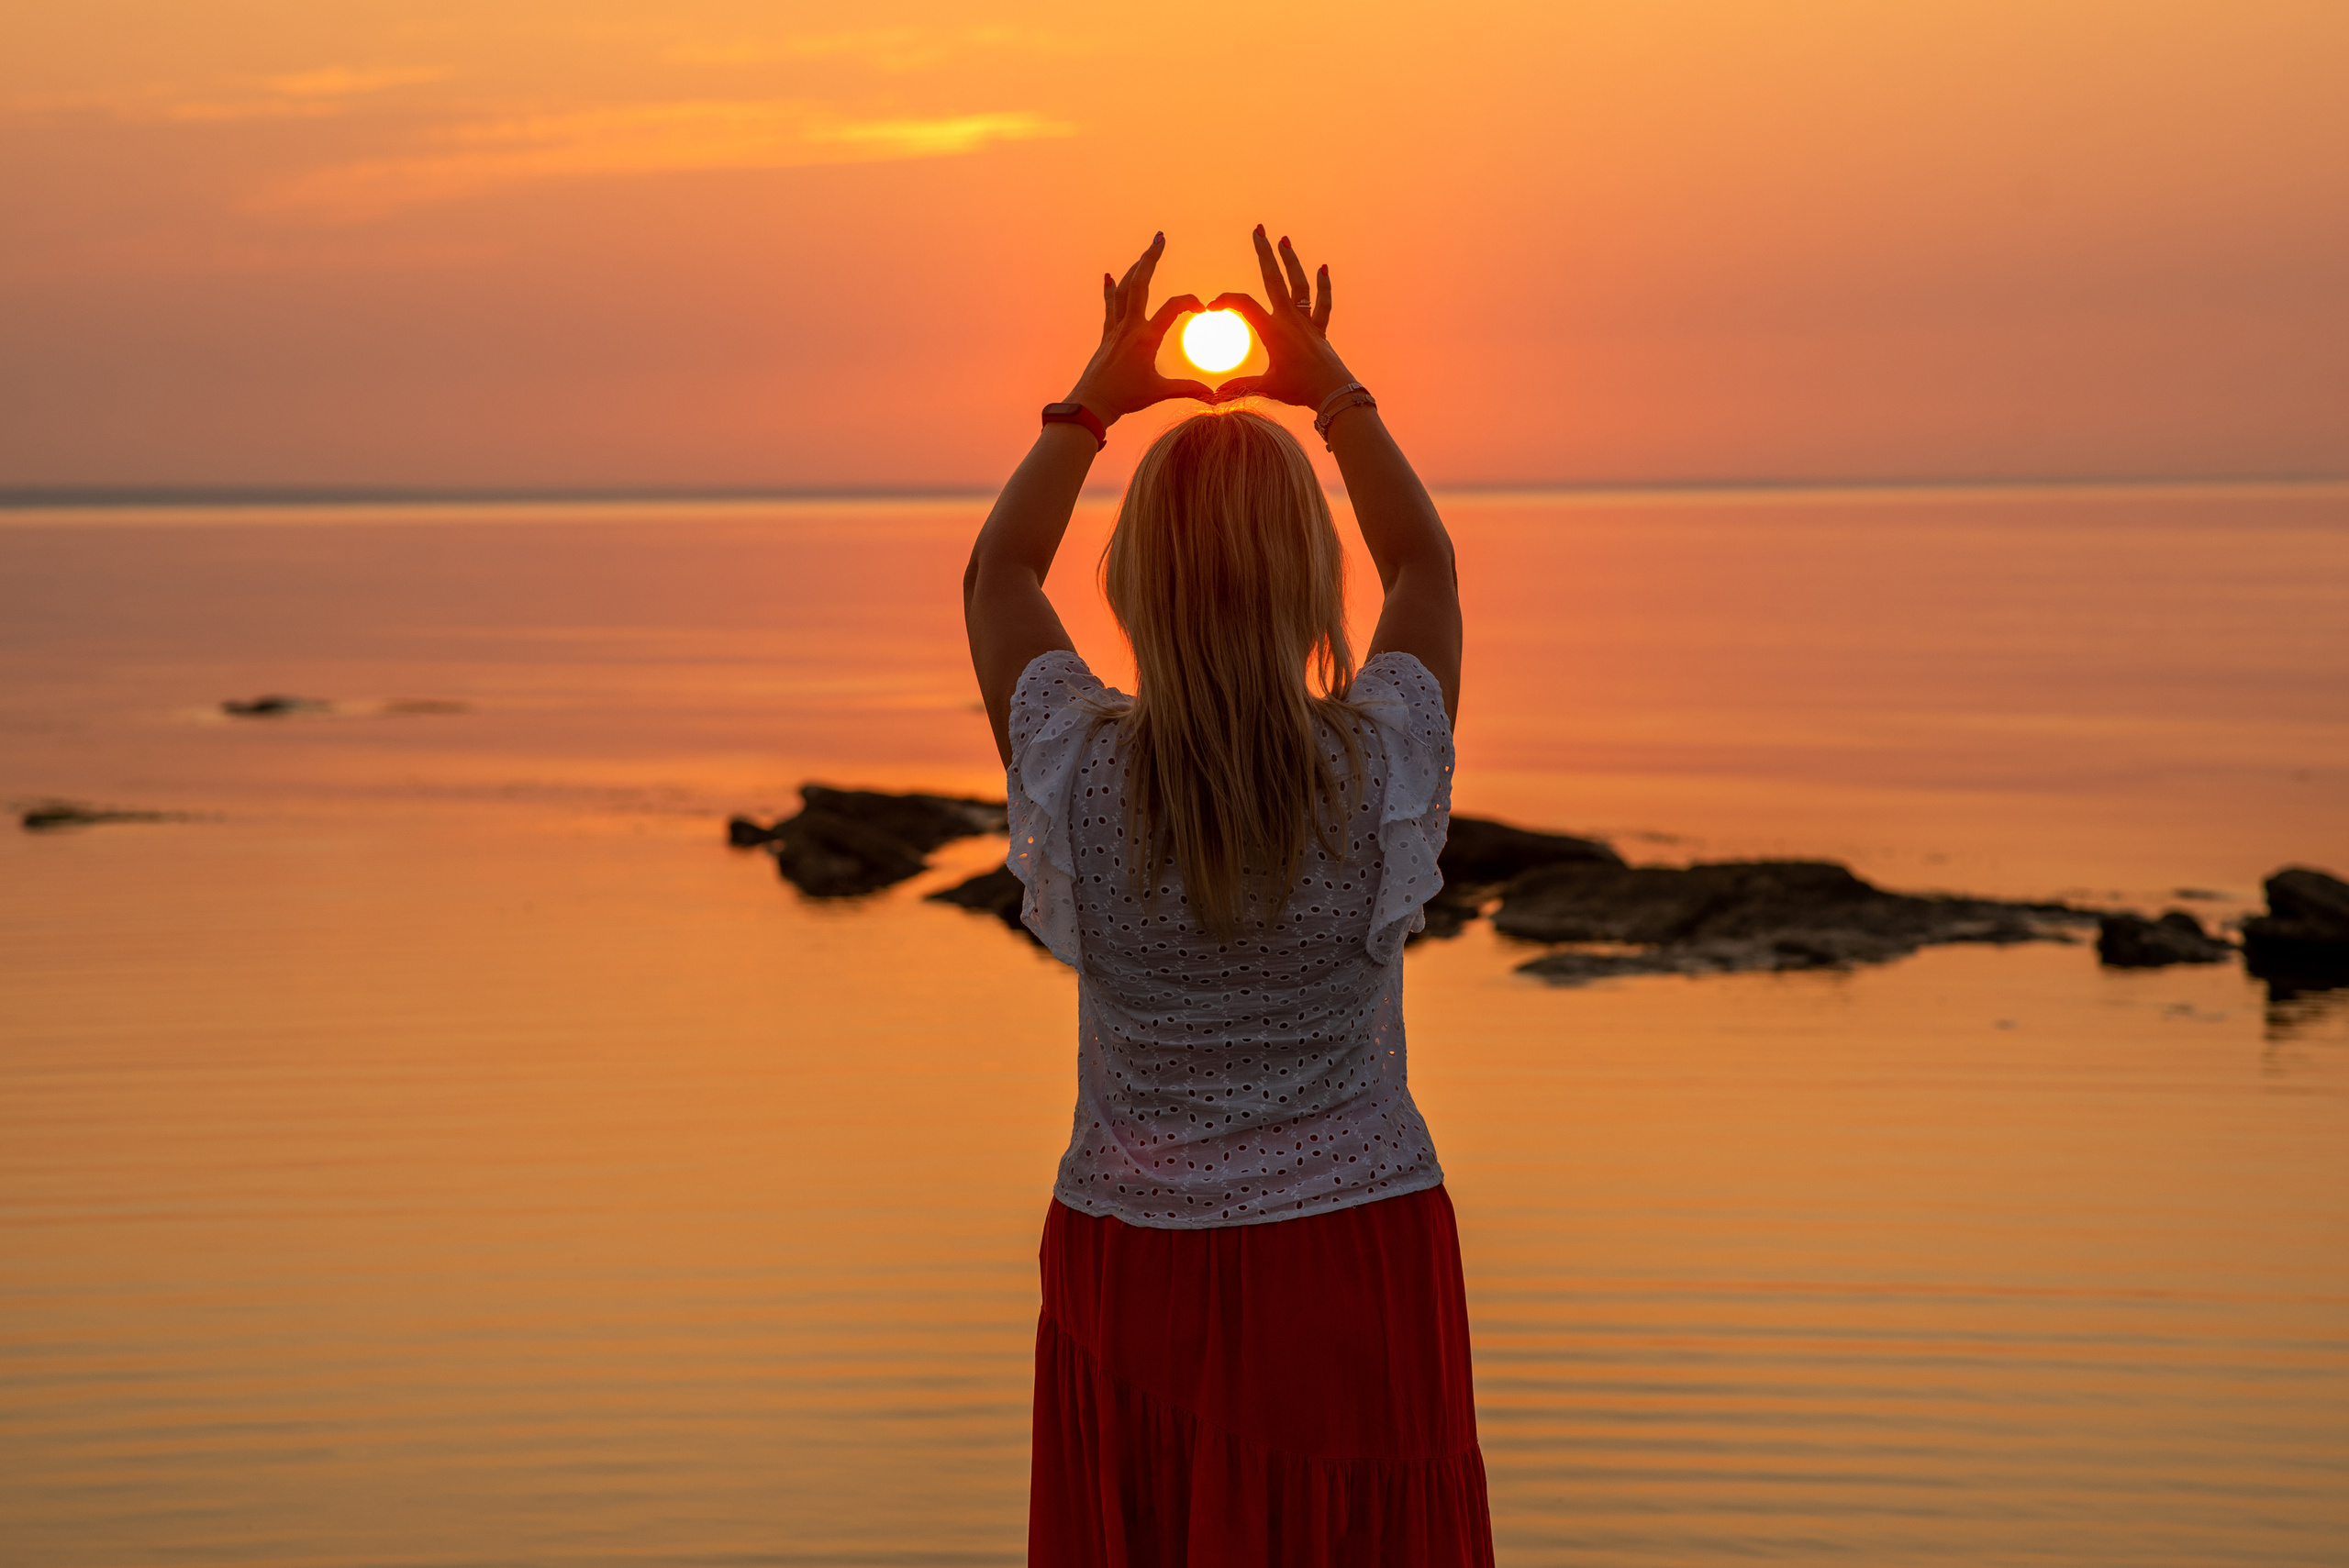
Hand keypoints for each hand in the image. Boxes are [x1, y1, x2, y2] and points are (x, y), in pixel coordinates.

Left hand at [1066, 233, 1212, 424]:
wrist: (1092, 402)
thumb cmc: (1125, 398)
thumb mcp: (1159, 392)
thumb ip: (1188, 389)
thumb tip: (1214, 396)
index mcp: (1146, 337)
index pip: (1172, 308)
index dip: (1189, 302)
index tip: (1201, 309)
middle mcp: (1129, 326)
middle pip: (1140, 283)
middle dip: (1150, 258)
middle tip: (1160, 238)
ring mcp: (1116, 328)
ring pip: (1124, 289)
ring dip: (1135, 268)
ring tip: (1145, 253)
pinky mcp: (1107, 334)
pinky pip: (1110, 305)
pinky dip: (1111, 289)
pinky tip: (1110, 275)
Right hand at [1206, 226, 1355, 410]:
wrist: (1333, 392)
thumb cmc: (1299, 390)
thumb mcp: (1266, 388)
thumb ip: (1240, 387)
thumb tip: (1214, 394)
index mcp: (1273, 330)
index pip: (1244, 305)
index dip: (1226, 300)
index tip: (1212, 306)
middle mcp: (1290, 319)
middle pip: (1274, 279)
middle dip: (1264, 253)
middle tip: (1258, 230)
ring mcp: (1306, 322)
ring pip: (1299, 285)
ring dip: (1291, 261)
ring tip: (1284, 240)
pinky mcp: (1319, 330)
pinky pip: (1322, 304)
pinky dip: (1323, 286)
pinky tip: (1322, 268)